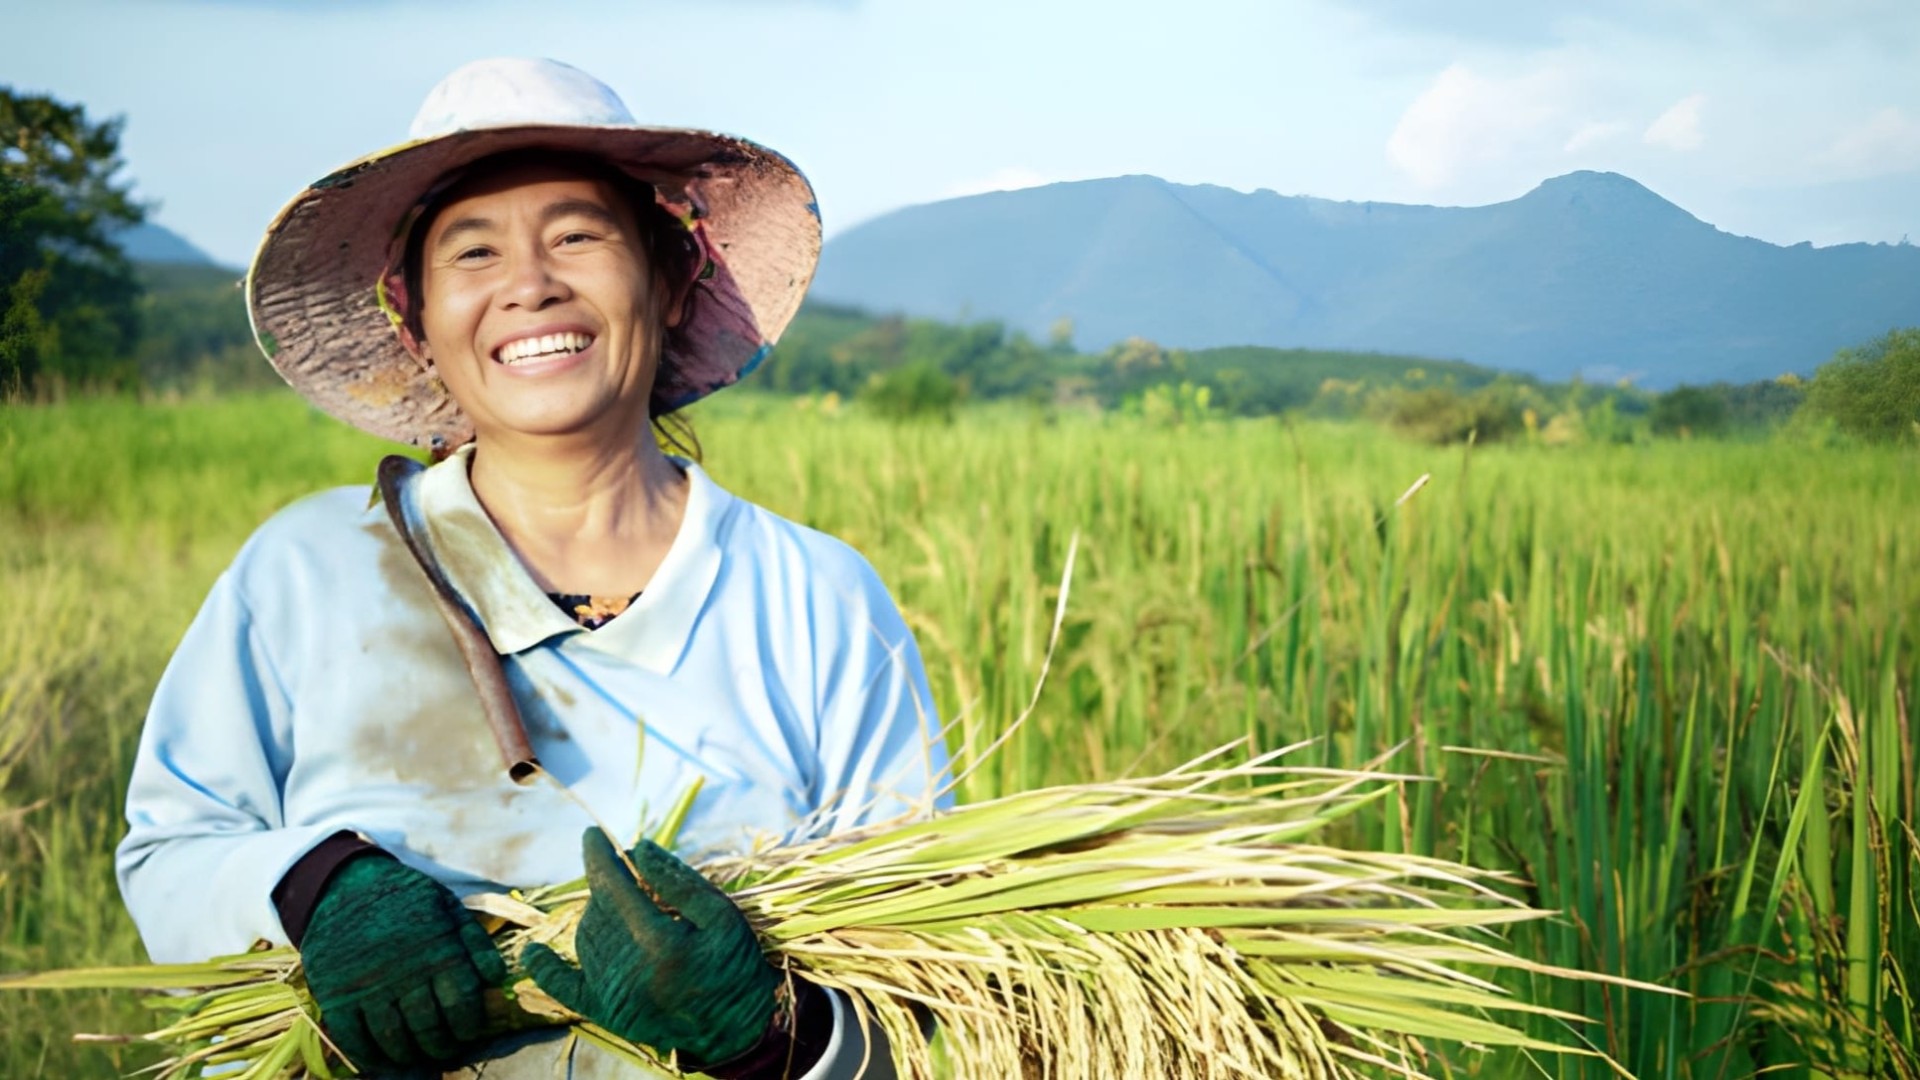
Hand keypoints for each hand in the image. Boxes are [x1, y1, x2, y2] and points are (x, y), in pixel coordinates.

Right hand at [300, 853, 507, 1070]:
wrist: (344, 883)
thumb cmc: (404, 897)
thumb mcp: (447, 907)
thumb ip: (474, 942)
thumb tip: (497, 979)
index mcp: (437, 952)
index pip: (462, 1005)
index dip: (469, 1027)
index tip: (468, 1033)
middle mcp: (404, 973)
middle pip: (429, 1028)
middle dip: (442, 1047)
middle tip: (445, 1051)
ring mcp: (367, 986)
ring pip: (393, 1039)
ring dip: (409, 1056)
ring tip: (418, 1058)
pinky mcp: (335, 994)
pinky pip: (354, 1038)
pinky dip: (370, 1056)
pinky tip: (383, 1058)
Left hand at [522, 828, 779, 1064]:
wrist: (737, 1027)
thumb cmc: (734, 966)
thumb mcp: (721, 916)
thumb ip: (678, 882)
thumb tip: (638, 849)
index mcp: (658, 943)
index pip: (613, 887)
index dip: (599, 857)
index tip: (592, 834)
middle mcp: (628, 970)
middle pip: (598, 910)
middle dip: (607, 884)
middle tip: (628, 873)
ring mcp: (613, 995)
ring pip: (584, 937)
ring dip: (595, 912)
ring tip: (620, 904)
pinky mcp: (608, 1014)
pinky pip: (566, 989)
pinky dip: (546, 969)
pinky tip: (532, 953)